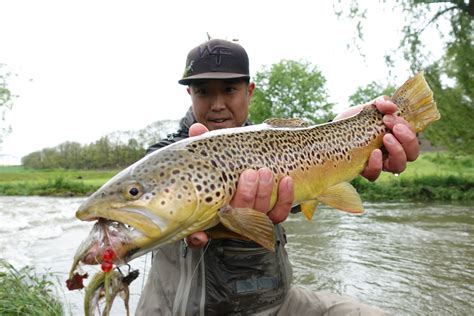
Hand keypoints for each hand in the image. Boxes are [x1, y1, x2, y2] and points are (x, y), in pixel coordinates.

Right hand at [185, 123, 294, 248]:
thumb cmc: (222, 165)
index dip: (198, 238)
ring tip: (266, 171)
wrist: (247, 167)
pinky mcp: (269, 216)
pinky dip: (285, 199)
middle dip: (245, 196)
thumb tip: (197, 130)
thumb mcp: (210, 155)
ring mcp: (250, 220)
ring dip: (264, 194)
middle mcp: (229, 222)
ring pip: (259, 215)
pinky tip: (287, 180)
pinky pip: (279, 214)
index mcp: (208, 213)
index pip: (198, 234)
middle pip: (238, 217)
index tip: (199, 234)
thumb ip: (201, 144)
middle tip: (250, 173)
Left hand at [335, 97, 419, 180]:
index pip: (413, 138)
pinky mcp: (364, 170)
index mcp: (397, 137)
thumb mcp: (368, 108)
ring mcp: (380, 163)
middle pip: (412, 154)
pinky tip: (373, 153)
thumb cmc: (355, 120)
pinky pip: (375, 175)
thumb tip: (390, 106)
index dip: (408, 129)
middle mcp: (392, 152)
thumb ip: (381, 103)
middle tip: (393, 128)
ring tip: (385, 138)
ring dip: (397, 151)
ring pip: (399, 166)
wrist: (333, 129)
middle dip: (407, 139)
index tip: (390, 117)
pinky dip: (377, 165)